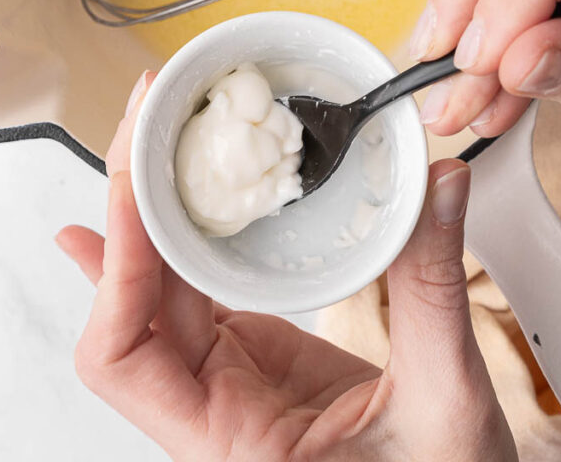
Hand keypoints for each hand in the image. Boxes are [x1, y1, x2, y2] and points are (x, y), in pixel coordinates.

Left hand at [57, 73, 515, 461]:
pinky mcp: (252, 355)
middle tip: (138, 131)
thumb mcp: (445, 402)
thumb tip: (438, 186)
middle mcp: (209, 413)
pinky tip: (144, 204)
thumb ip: (434, 291)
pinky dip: (164, 239)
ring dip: (146, 215)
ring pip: (157, 290)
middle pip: (131, 306)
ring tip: (144, 143)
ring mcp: (227, 380)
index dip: (115, 273)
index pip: (125, 355)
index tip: (134, 192)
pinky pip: (191, 290)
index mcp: (229, 445)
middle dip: (127, 213)